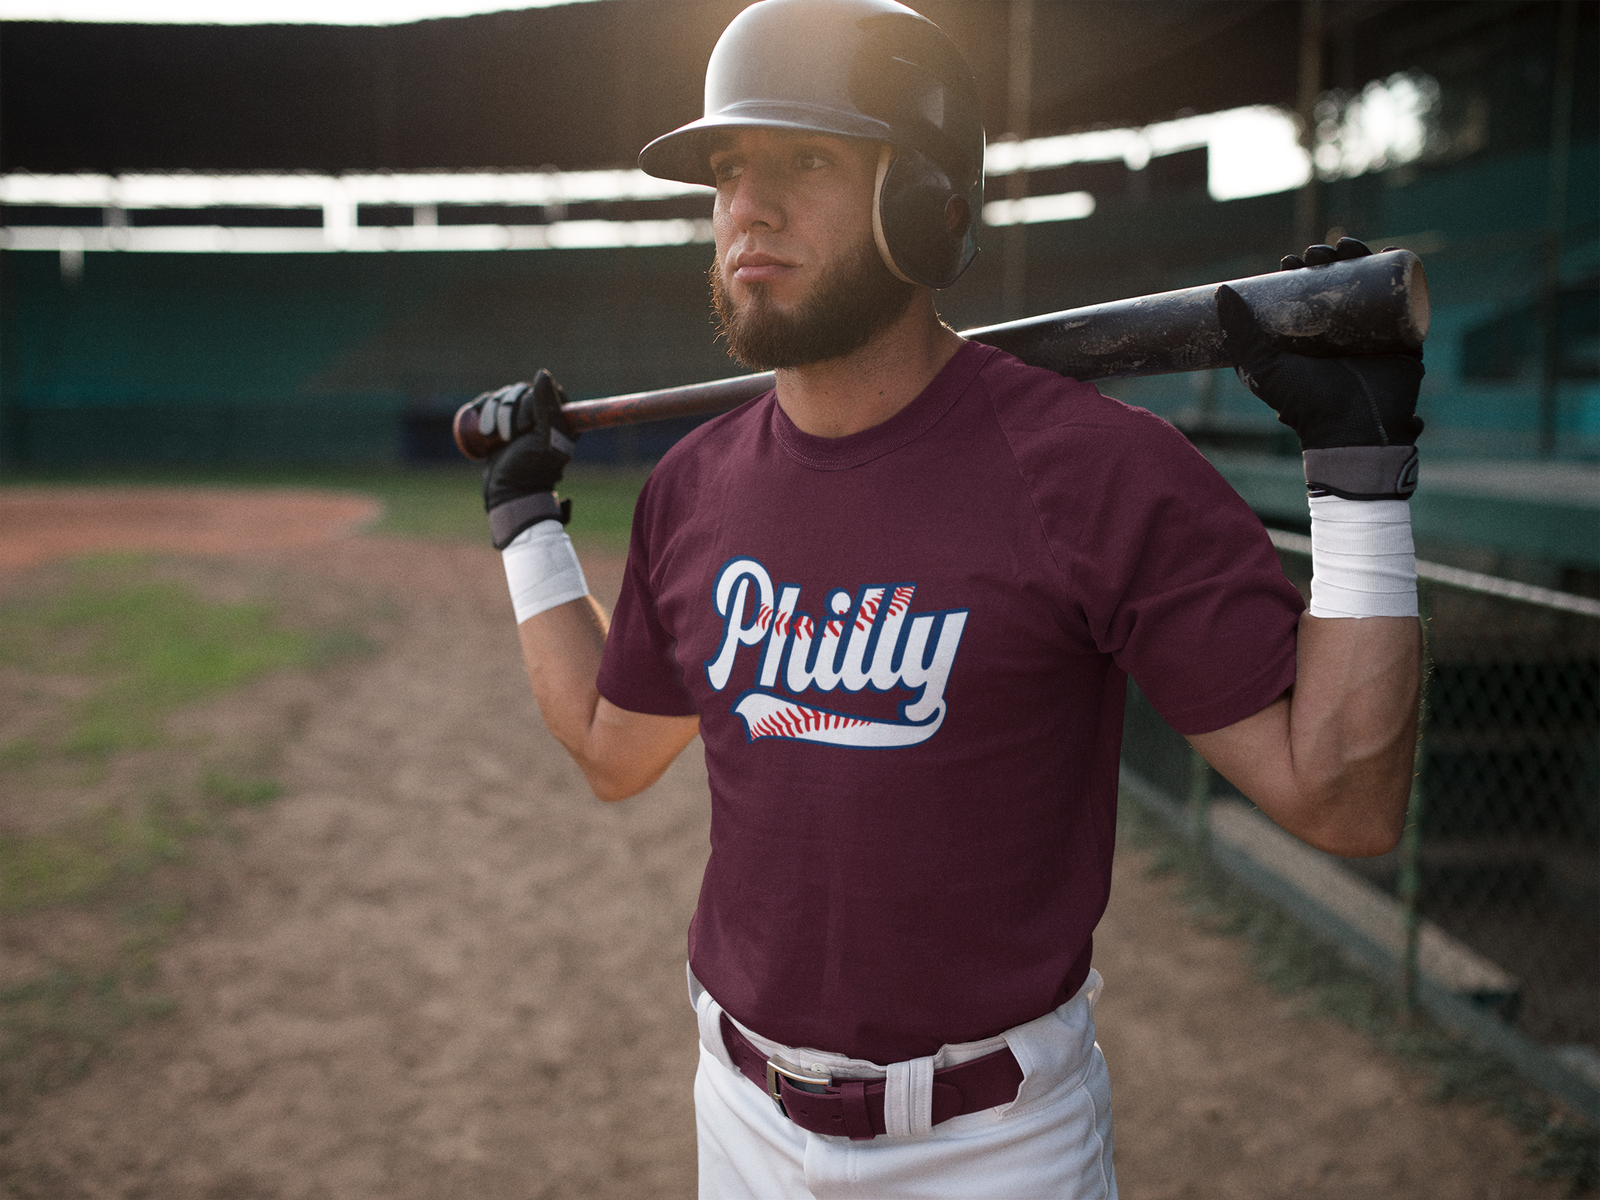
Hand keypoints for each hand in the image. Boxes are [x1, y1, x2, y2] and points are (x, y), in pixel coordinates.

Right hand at [473, 370, 578, 546]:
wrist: (508, 493)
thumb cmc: (531, 469)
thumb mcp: (544, 438)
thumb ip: (546, 407)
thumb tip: (541, 373)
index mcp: (561, 417)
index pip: (543, 389)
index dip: (529, 403)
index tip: (526, 425)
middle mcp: (541, 416)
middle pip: (519, 391)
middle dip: (507, 410)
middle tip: (507, 436)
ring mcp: (519, 420)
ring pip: (502, 398)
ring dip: (492, 413)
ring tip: (491, 436)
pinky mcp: (499, 425)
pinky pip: (488, 404)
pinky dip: (481, 409)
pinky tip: (481, 426)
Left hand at [1216, 238, 1423, 450]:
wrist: (1348, 429)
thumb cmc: (1302, 403)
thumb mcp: (1263, 366)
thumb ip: (1241, 334)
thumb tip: (1223, 291)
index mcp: (1311, 339)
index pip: (1305, 296)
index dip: (1299, 273)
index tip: (1288, 261)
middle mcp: (1342, 334)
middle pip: (1338, 285)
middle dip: (1328, 261)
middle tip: (1315, 252)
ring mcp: (1374, 335)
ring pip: (1370, 286)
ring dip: (1360, 258)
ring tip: (1345, 245)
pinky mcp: (1403, 338)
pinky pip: (1407, 302)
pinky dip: (1402, 274)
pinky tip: (1390, 251)